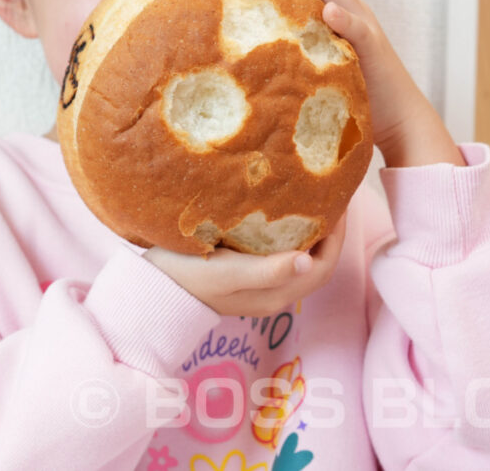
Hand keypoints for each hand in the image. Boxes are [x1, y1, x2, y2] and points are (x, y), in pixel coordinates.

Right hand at [142, 215, 346, 316]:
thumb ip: (267, 270)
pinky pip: (279, 256)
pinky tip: (279, 214)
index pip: (323, 267)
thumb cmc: (186, 276)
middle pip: (316, 263)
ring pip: (299, 259)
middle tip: (328, 195)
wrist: (152, 288)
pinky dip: (289, 236)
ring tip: (309, 200)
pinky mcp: (244, 277)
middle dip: (328, 232)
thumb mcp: (226, 272)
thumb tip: (309, 260)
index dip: (336, 236)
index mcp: (274, 294)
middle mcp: (272, 294)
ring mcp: (258, 287)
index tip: (337, 202)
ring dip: (309, 233)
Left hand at [240, 0, 464, 168]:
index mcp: (333, 9)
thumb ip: (294, 45)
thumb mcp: (316, 60)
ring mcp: (363, 26)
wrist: (398, 115)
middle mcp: (348, 10)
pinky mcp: (374, 50)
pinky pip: (359, 31)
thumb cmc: (352, 89)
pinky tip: (328, 9)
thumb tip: (250, 46)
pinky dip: (345, 18)